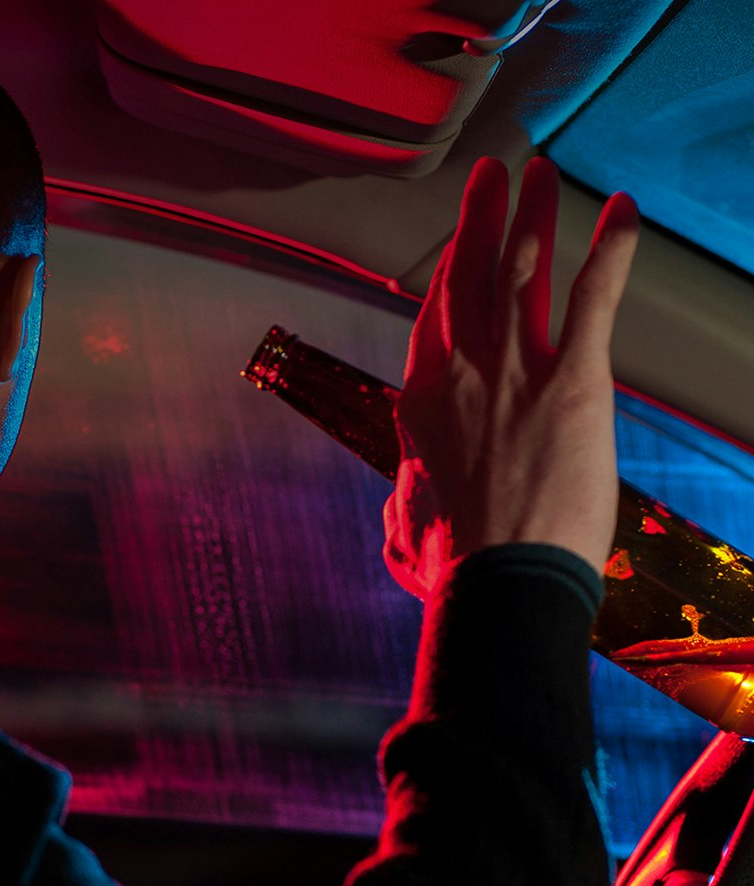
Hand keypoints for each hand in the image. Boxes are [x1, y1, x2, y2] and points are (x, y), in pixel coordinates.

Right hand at [383, 156, 639, 598]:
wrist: (501, 579)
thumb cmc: (455, 565)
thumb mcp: (407, 535)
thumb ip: (401, 510)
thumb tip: (396, 510)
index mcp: (424, 401)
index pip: (435, 319)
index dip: (448, 272)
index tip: (459, 245)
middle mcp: (464, 370)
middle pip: (469, 274)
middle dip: (480, 217)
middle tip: (490, 175)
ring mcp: (516, 368)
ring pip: (521, 270)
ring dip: (533, 214)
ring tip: (539, 172)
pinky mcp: (576, 380)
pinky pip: (593, 298)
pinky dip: (611, 250)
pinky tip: (623, 211)